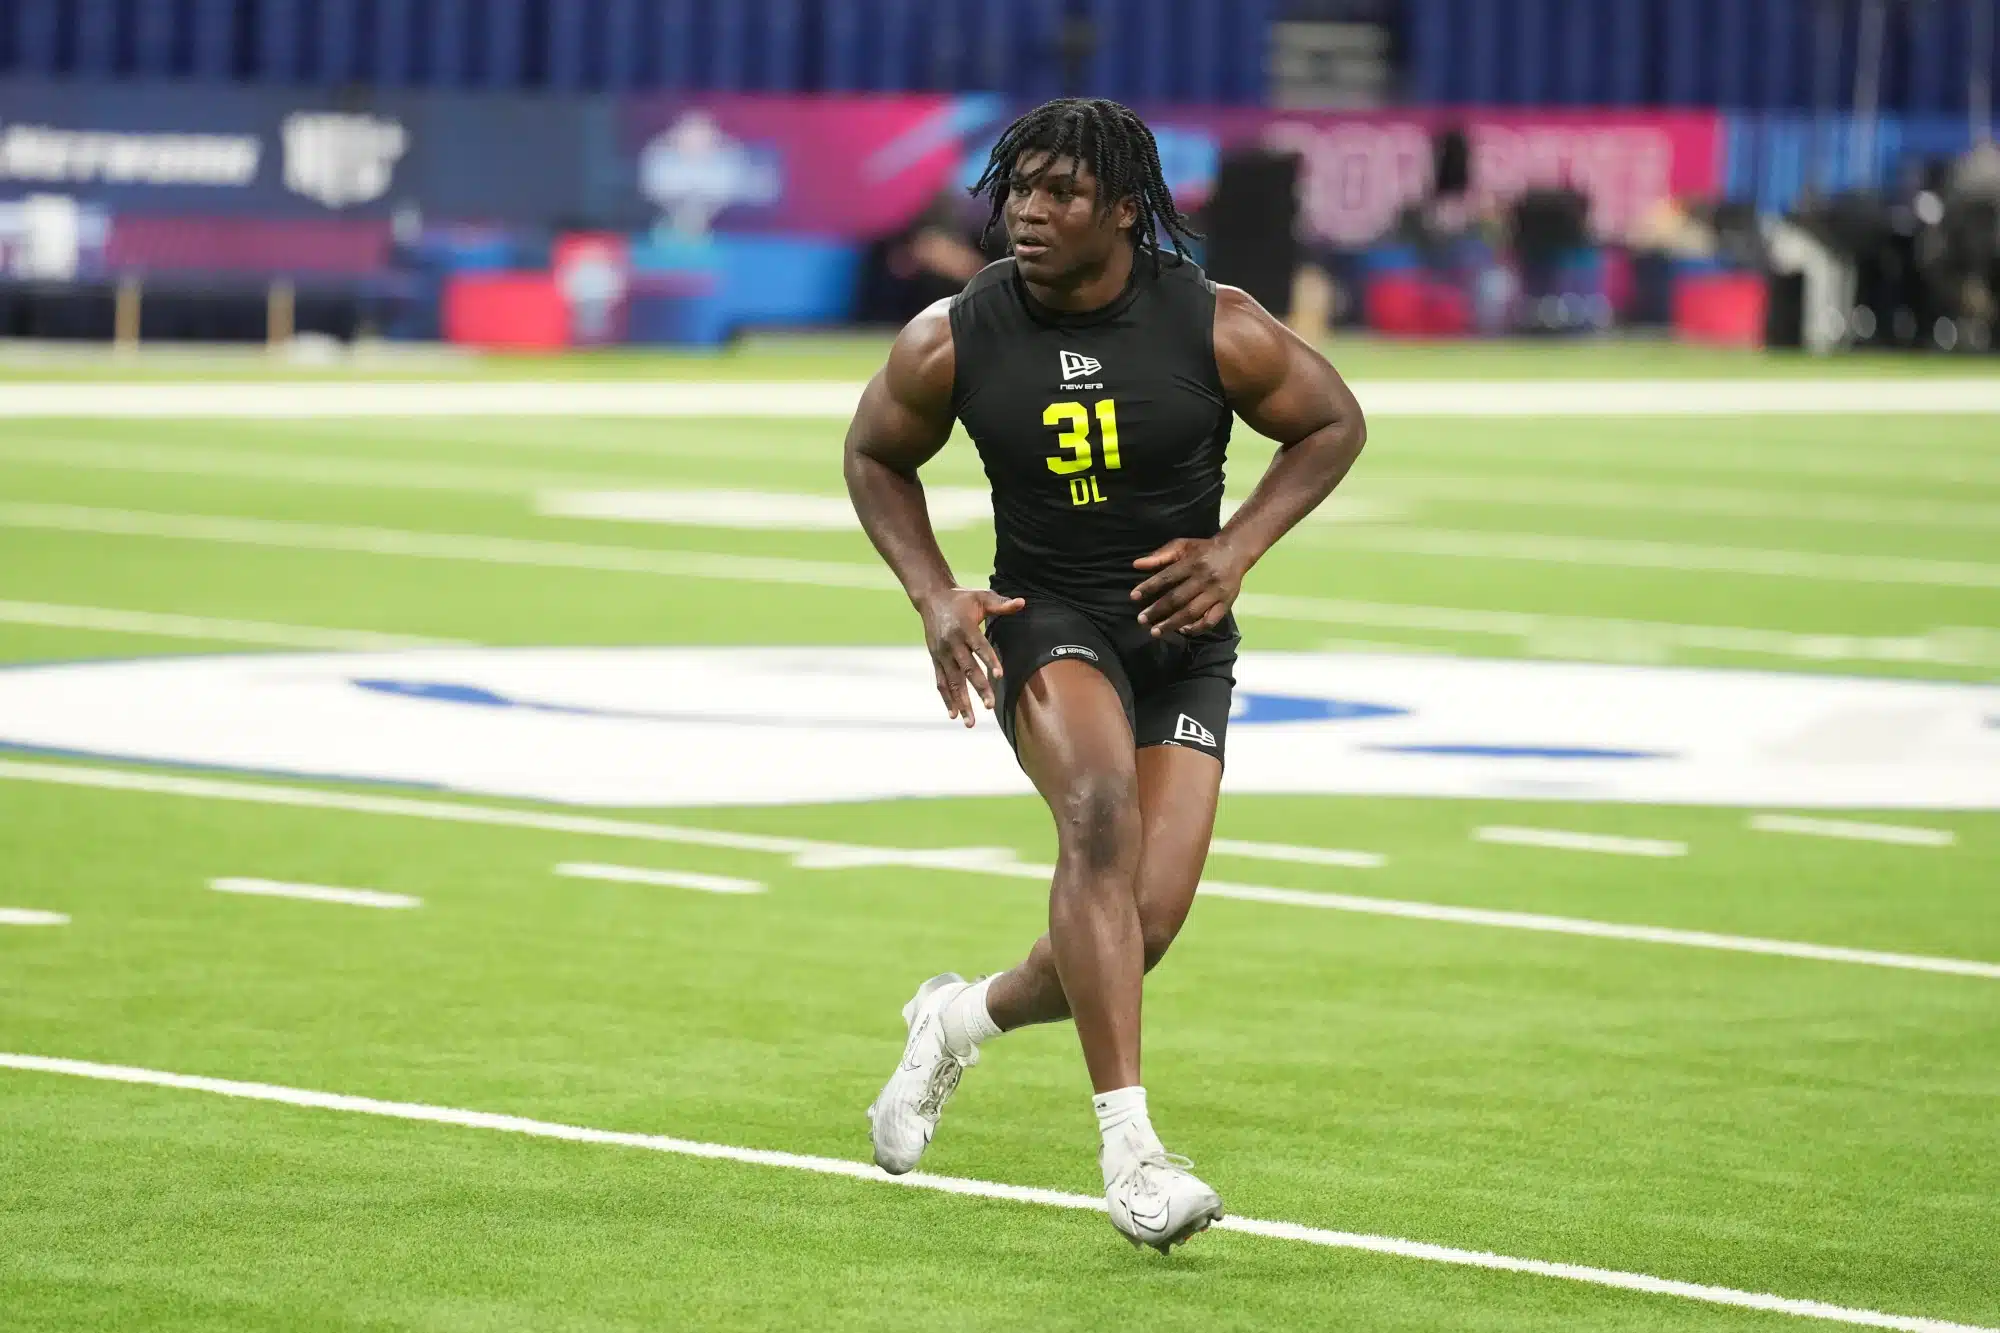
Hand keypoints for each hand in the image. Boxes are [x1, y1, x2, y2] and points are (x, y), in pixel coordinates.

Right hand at [917, 588, 1024, 726]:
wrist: (931, 598)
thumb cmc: (961, 598)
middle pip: (967, 668)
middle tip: (990, 705)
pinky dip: (947, 699)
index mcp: (965, 627)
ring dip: (961, 701)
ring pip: (952, 681)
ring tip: (970, 722)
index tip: (999, 675)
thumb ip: (1001, 604)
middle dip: (978, 688)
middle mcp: (952, 643)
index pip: (979, 646)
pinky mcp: (935, 659)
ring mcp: (942, 653)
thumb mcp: (981, 597)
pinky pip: (941, 682)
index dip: (989, 660)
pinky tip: (954, 715)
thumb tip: (1022, 602)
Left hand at [1130, 537, 1245, 636]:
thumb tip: (1136, 565)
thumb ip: (1160, 555)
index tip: (1134, 597)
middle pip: (1177, 598)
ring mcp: (1216, 593)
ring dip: (1172, 624)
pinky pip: (1210, 621)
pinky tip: (1182, 631)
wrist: (1236, 551)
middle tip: (1141, 620)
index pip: (1167, 577)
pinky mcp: (1226, 604)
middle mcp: (1204, 579)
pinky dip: (1196, 629)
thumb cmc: (1203, 549)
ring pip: (1192, 612)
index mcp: (1192, 563)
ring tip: (1155, 631)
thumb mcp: (1182, 546)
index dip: (1149, 587)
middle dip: (1157, 611)